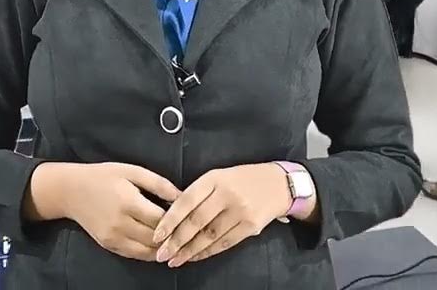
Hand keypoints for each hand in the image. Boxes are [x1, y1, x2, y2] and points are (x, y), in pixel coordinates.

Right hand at [61, 163, 180, 261]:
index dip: (179, 221)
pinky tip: (161, 247)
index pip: (162, 219)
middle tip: (190, 233)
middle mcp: (121, 224)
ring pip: (147, 251)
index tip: (191, 218)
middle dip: (175, 237)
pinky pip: (135, 254)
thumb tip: (181, 195)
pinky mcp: (109, 245)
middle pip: (157, 238)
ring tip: (180, 243)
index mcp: (128, 202)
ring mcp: (113, 238)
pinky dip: (150, 253)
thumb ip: (158, 184)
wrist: (71, 190)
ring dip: (164, 249)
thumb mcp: (132, 171)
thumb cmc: (103, 176)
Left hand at [153, 164, 289, 267]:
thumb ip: (199, 192)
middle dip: (176, 241)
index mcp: (214, 178)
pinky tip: (195, 257)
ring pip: (209, 236)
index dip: (170, 220)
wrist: (279, 184)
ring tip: (175, 260)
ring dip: (189, 251)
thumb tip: (172, 215)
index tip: (157, 235)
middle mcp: (226, 194)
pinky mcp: (250, 226)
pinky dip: (207, 252)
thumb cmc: (244, 179)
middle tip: (161, 254)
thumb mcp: (220, 176)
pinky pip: (224, 243)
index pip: (186, 201)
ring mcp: (240, 211)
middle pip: (196, 221)